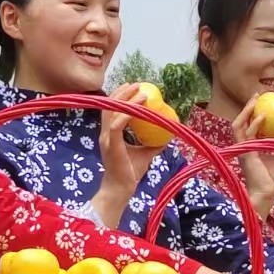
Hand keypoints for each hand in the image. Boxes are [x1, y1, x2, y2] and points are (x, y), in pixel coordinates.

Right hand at [92, 84, 165, 225]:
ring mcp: (107, 139)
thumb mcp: (144, 154)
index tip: (132, 87)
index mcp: (110, 134)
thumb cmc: (130, 173)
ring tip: (141, 92)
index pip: (111, 109)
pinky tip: (139, 107)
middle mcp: (106, 134)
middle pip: (110, 106)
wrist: (121, 189)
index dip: (120, 96)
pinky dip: (128, 114)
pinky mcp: (112, 144)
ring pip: (113, 112)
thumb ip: (152, 144)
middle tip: (137, 84)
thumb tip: (167, 135)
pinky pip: (117, 125)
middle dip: (122, 92)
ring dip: (127, 100)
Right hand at [230, 96, 273, 218]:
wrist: (266, 194)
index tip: (263, 103)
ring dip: (246, 111)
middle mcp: (245, 146)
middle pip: (241, 122)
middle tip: (257, 95)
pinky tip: (262, 116)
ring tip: (255, 100)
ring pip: (238, 125)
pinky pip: (246, 134)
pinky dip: (253, 124)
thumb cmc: (273, 181)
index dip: (254, 115)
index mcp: (252, 148)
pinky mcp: (245, 152)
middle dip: (247, 108)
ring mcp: (243, 149)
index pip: (250, 127)